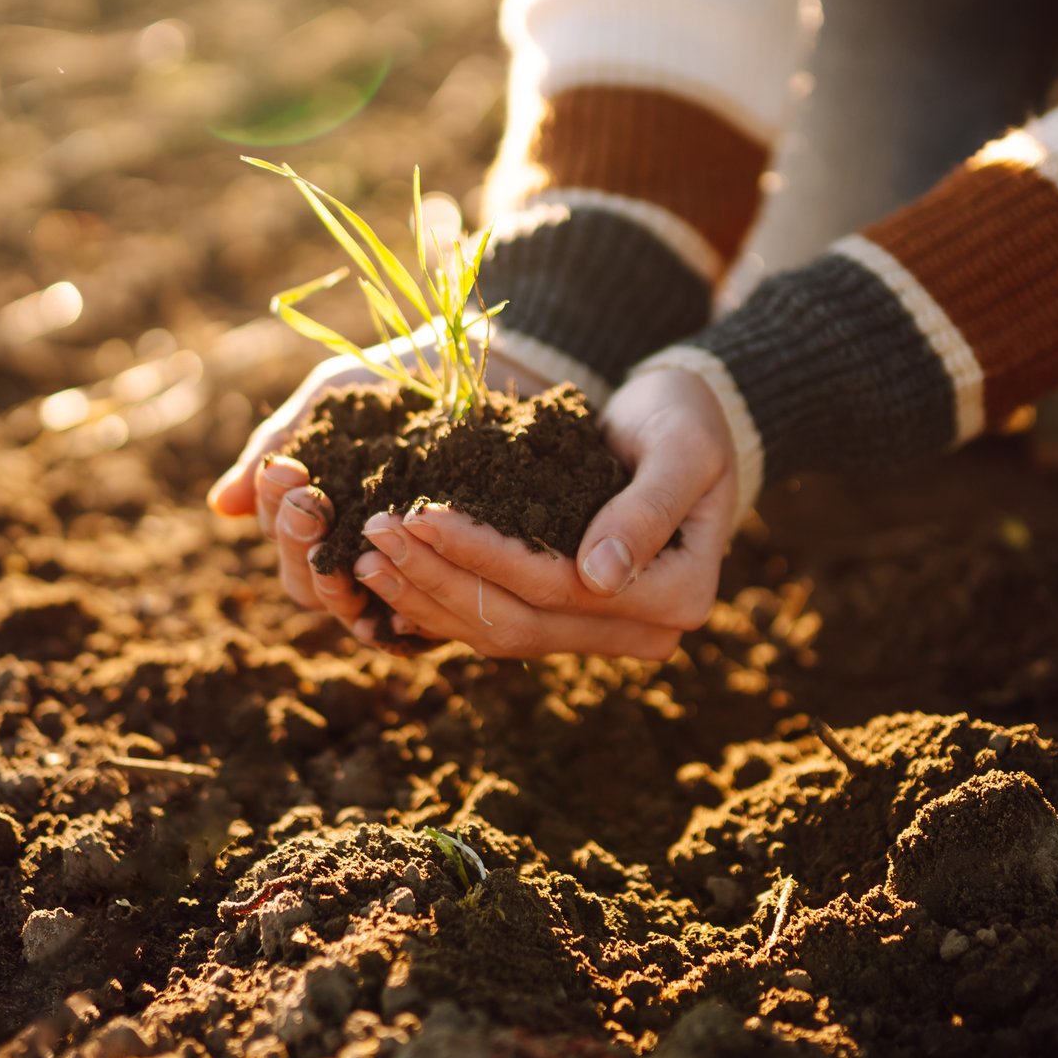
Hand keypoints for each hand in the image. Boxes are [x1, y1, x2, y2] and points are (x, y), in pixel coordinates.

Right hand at [207, 339, 554, 618]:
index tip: (289, 470)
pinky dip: (397, 617)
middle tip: (311, 502)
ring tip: (344, 548)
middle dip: (299, 543)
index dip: (275, 508)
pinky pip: (412, 623)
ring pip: (348, 606)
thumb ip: (278, 447)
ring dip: (337, 582)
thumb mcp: (329, 404)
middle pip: (305, 582)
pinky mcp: (442, 587)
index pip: (280, 536)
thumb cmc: (389, 385)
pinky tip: (395, 596)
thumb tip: (221, 506)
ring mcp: (394, 575)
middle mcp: (349, 556)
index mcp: (314, 519)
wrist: (469, 373)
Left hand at [345, 366, 735, 660]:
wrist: (691, 426)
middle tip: (375, 535)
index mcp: (676, 597)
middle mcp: (642, 632)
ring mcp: (602, 633)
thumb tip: (598, 577)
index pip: (562, 588)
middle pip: (523, 623)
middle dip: (441, 580)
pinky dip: (441, 604)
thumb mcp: (682, 449)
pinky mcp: (567, 620)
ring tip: (366, 557)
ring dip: (429, 598)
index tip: (423, 515)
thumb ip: (648, 509)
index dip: (487, 557)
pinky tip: (388, 580)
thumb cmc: (688, 423)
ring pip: (502, 634)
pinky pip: (497, 625)